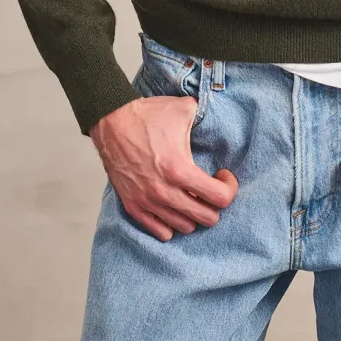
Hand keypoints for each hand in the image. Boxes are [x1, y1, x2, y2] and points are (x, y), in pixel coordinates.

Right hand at [89, 95, 238, 240]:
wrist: (112, 121)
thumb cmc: (147, 116)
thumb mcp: (184, 108)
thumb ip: (206, 115)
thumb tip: (218, 117)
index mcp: (180, 169)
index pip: (220, 198)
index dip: (229, 188)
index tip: (222, 176)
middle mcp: (165, 192)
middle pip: (206, 219)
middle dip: (214, 204)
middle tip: (210, 188)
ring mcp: (148, 202)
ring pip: (185, 227)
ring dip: (193, 214)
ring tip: (191, 195)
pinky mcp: (133, 206)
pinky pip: (160, 232)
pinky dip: (172, 224)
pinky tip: (174, 205)